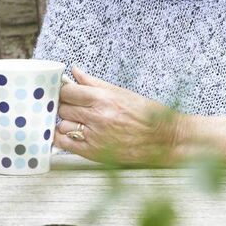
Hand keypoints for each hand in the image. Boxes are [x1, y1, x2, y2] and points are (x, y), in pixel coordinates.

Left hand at [53, 68, 182, 164]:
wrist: (164, 139)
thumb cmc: (146, 114)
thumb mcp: (120, 92)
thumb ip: (94, 83)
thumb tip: (75, 72)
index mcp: (102, 99)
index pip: (67, 92)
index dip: (64, 92)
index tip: (67, 94)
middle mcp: (96, 117)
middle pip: (63, 109)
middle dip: (65, 107)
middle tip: (72, 108)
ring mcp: (94, 136)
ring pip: (62, 126)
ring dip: (65, 123)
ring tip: (75, 122)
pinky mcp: (94, 153)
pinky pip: (66, 145)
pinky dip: (62, 139)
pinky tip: (67, 135)